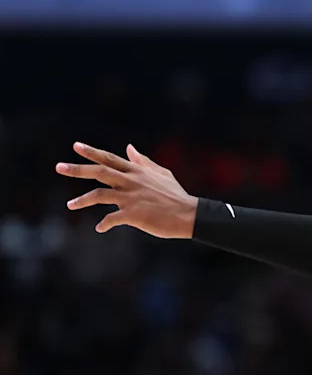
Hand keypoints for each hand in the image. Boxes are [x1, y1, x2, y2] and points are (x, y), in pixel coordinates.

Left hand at [58, 142, 198, 237]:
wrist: (189, 214)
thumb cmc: (176, 195)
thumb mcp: (161, 174)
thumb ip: (143, 162)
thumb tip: (129, 148)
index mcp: (137, 172)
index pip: (110, 159)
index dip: (92, 152)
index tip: (75, 147)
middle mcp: (131, 182)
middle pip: (99, 172)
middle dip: (77, 169)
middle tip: (59, 167)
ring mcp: (131, 198)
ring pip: (99, 195)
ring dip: (82, 200)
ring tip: (70, 205)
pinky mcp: (133, 214)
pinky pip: (112, 219)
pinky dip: (104, 224)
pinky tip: (100, 228)